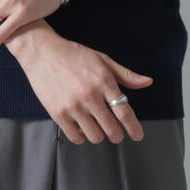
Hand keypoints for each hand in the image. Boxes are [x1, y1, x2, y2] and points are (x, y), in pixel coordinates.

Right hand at [10, 29, 151, 143]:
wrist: (42, 52)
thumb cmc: (73, 55)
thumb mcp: (102, 60)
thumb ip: (125, 74)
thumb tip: (147, 82)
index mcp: (104, 81)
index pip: (124, 112)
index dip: (134, 127)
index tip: (137, 135)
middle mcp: (90, 95)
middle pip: (111, 128)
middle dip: (117, 135)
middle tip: (117, 134)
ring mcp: (73, 106)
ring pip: (95, 136)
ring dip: (99, 135)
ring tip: (97, 127)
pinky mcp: (57, 113)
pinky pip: (75, 137)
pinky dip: (82, 137)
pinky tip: (82, 128)